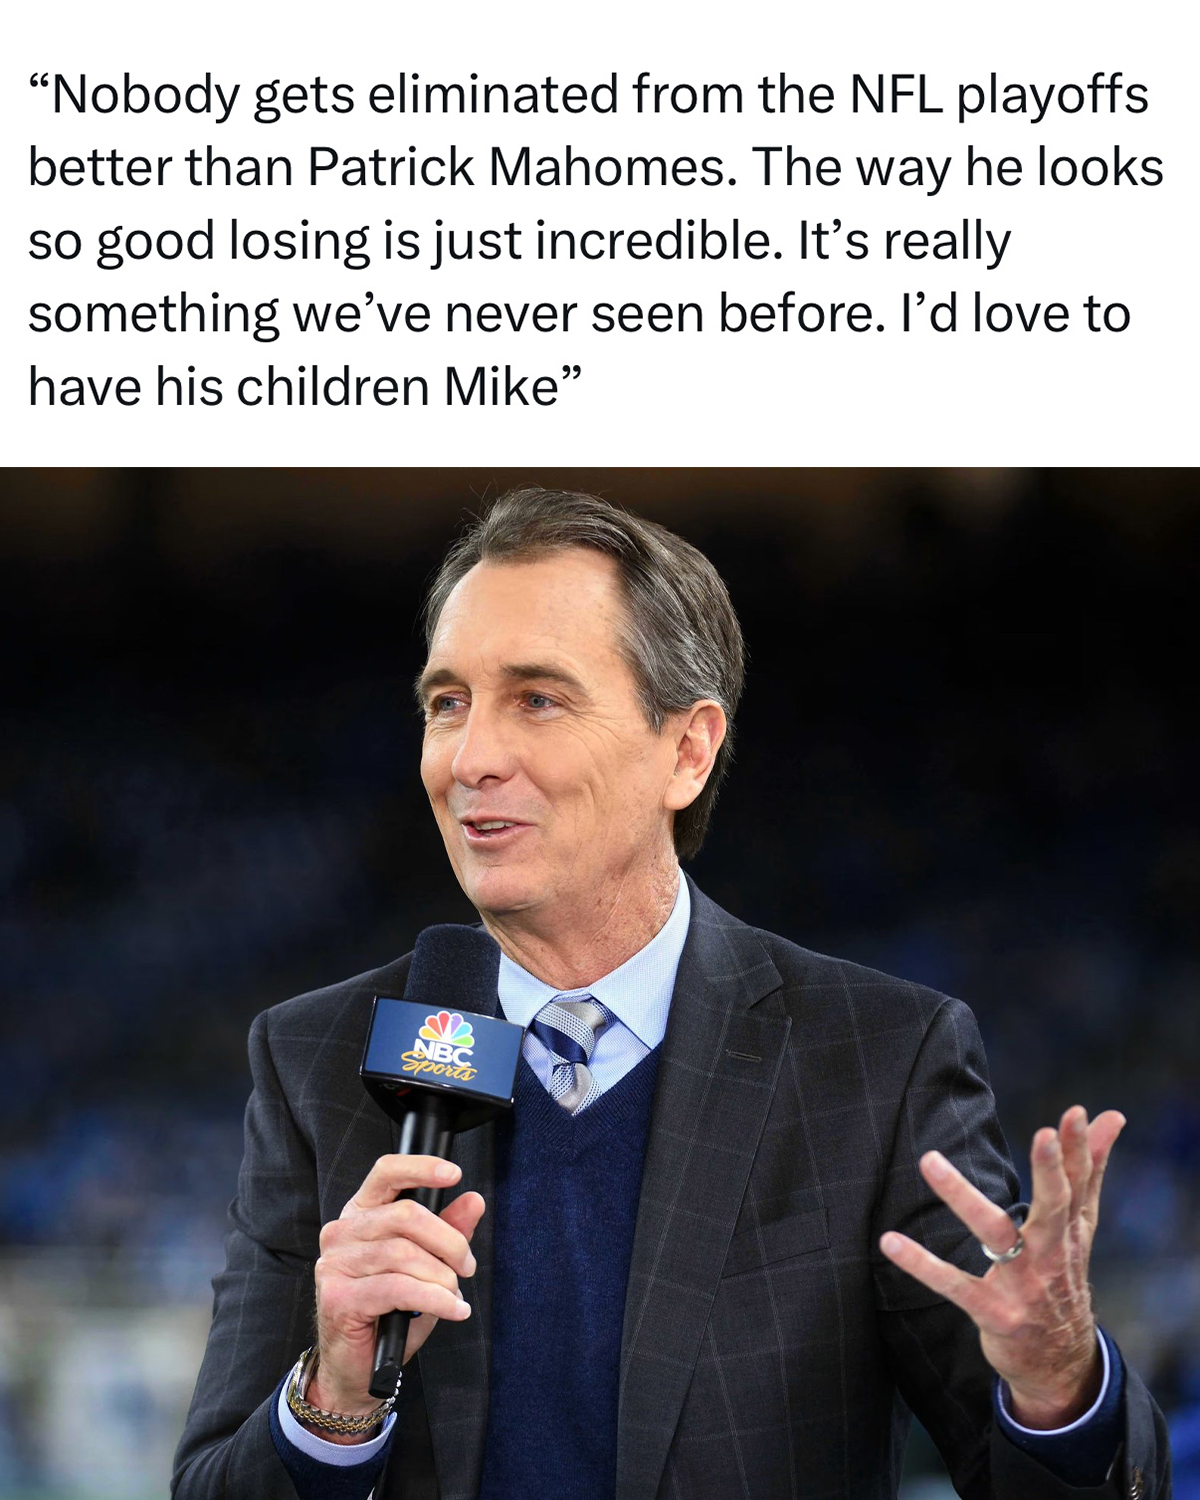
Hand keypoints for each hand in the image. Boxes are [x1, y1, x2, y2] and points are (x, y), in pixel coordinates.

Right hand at [308, 1154, 485, 1441]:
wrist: (359, 1370)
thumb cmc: (391, 1313)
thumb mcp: (427, 1266)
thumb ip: (447, 1232)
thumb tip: (473, 1200)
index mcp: (360, 1214)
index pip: (386, 1173)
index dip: (421, 1168)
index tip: (455, 1174)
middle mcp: (342, 1233)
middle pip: (405, 1215)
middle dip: (448, 1241)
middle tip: (466, 1266)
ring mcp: (335, 1265)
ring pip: (404, 1254)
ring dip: (441, 1276)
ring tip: (454, 1294)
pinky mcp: (339, 1298)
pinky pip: (398, 1288)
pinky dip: (436, 1298)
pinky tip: (454, 1309)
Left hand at [879, 1105, 1124, 1428]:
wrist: (1063, 1363)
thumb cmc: (1063, 1275)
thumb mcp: (1080, 1226)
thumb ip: (1089, 1169)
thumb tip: (1111, 1115)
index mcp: (1070, 1230)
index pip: (1079, 1184)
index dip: (1078, 1149)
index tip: (1074, 1113)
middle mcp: (1051, 1254)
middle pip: (1055, 1207)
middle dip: (1051, 1171)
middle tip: (1044, 1134)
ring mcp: (1024, 1285)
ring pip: (995, 1235)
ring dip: (962, 1196)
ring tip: (929, 1161)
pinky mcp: (994, 1312)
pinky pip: (955, 1286)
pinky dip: (922, 1265)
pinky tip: (890, 1241)